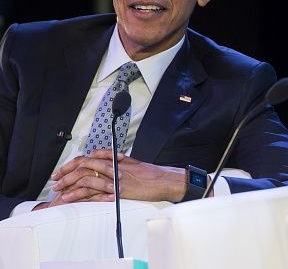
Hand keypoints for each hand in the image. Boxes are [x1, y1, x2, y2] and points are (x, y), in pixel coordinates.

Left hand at [53, 150, 186, 201]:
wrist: (163, 180)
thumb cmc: (149, 173)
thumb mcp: (130, 161)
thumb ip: (114, 159)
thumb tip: (98, 156)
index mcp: (115, 158)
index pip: (88, 158)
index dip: (72, 164)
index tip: (62, 170)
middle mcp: (113, 166)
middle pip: (84, 166)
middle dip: (67, 174)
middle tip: (55, 181)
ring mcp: (116, 178)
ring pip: (87, 178)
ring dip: (70, 185)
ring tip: (59, 191)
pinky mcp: (119, 190)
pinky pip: (97, 192)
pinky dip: (82, 195)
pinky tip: (73, 199)